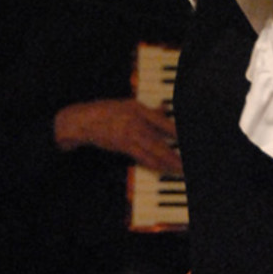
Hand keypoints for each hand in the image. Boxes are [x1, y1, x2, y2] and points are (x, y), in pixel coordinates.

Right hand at [54, 98, 182, 174]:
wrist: (83, 120)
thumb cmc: (106, 111)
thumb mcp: (128, 104)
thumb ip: (147, 109)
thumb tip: (164, 108)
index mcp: (138, 107)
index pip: (163, 119)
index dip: (177, 130)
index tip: (189, 137)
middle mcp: (135, 120)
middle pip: (161, 137)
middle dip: (176, 150)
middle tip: (188, 160)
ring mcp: (129, 133)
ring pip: (154, 149)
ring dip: (168, 160)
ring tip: (180, 168)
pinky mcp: (122, 145)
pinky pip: (142, 157)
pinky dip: (154, 164)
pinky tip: (163, 169)